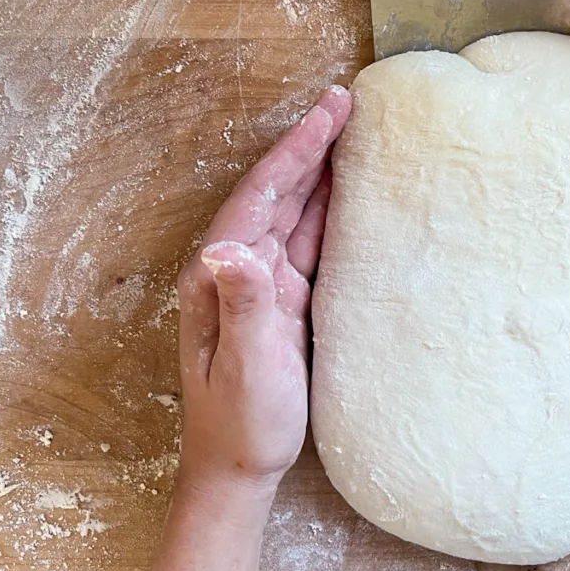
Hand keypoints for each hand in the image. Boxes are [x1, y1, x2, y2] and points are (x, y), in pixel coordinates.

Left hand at [176, 87, 351, 494]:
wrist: (237, 468)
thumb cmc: (239, 424)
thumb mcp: (243, 367)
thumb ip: (241, 306)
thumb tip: (227, 249)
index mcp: (219, 277)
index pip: (259, 198)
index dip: (293, 152)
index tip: (327, 113)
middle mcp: (236, 271)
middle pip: (276, 193)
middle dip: (308, 146)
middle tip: (345, 102)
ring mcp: (261, 284)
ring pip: (293, 212)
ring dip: (319, 171)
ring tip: (350, 133)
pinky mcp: (284, 301)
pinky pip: (307, 242)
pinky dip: (327, 211)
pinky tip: (346, 193)